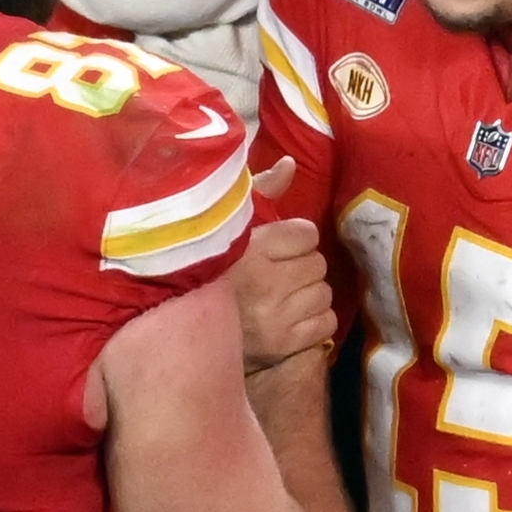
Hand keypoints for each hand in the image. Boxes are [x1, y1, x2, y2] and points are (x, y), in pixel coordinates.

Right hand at [230, 160, 334, 371]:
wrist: (186, 333)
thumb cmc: (210, 273)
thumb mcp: (227, 227)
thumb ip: (261, 193)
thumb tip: (289, 165)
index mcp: (249, 249)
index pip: (306, 234)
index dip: (296, 239)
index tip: (279, 247)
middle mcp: (266, 284)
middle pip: (318, 264)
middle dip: (304, 267)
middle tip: (282, 274)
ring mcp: (276, 318)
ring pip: (324, 294)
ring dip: (310, 294)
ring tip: (287, 297)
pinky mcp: (283, 346)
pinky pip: (325, 324)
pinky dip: (315, 320)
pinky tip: (294, 318)